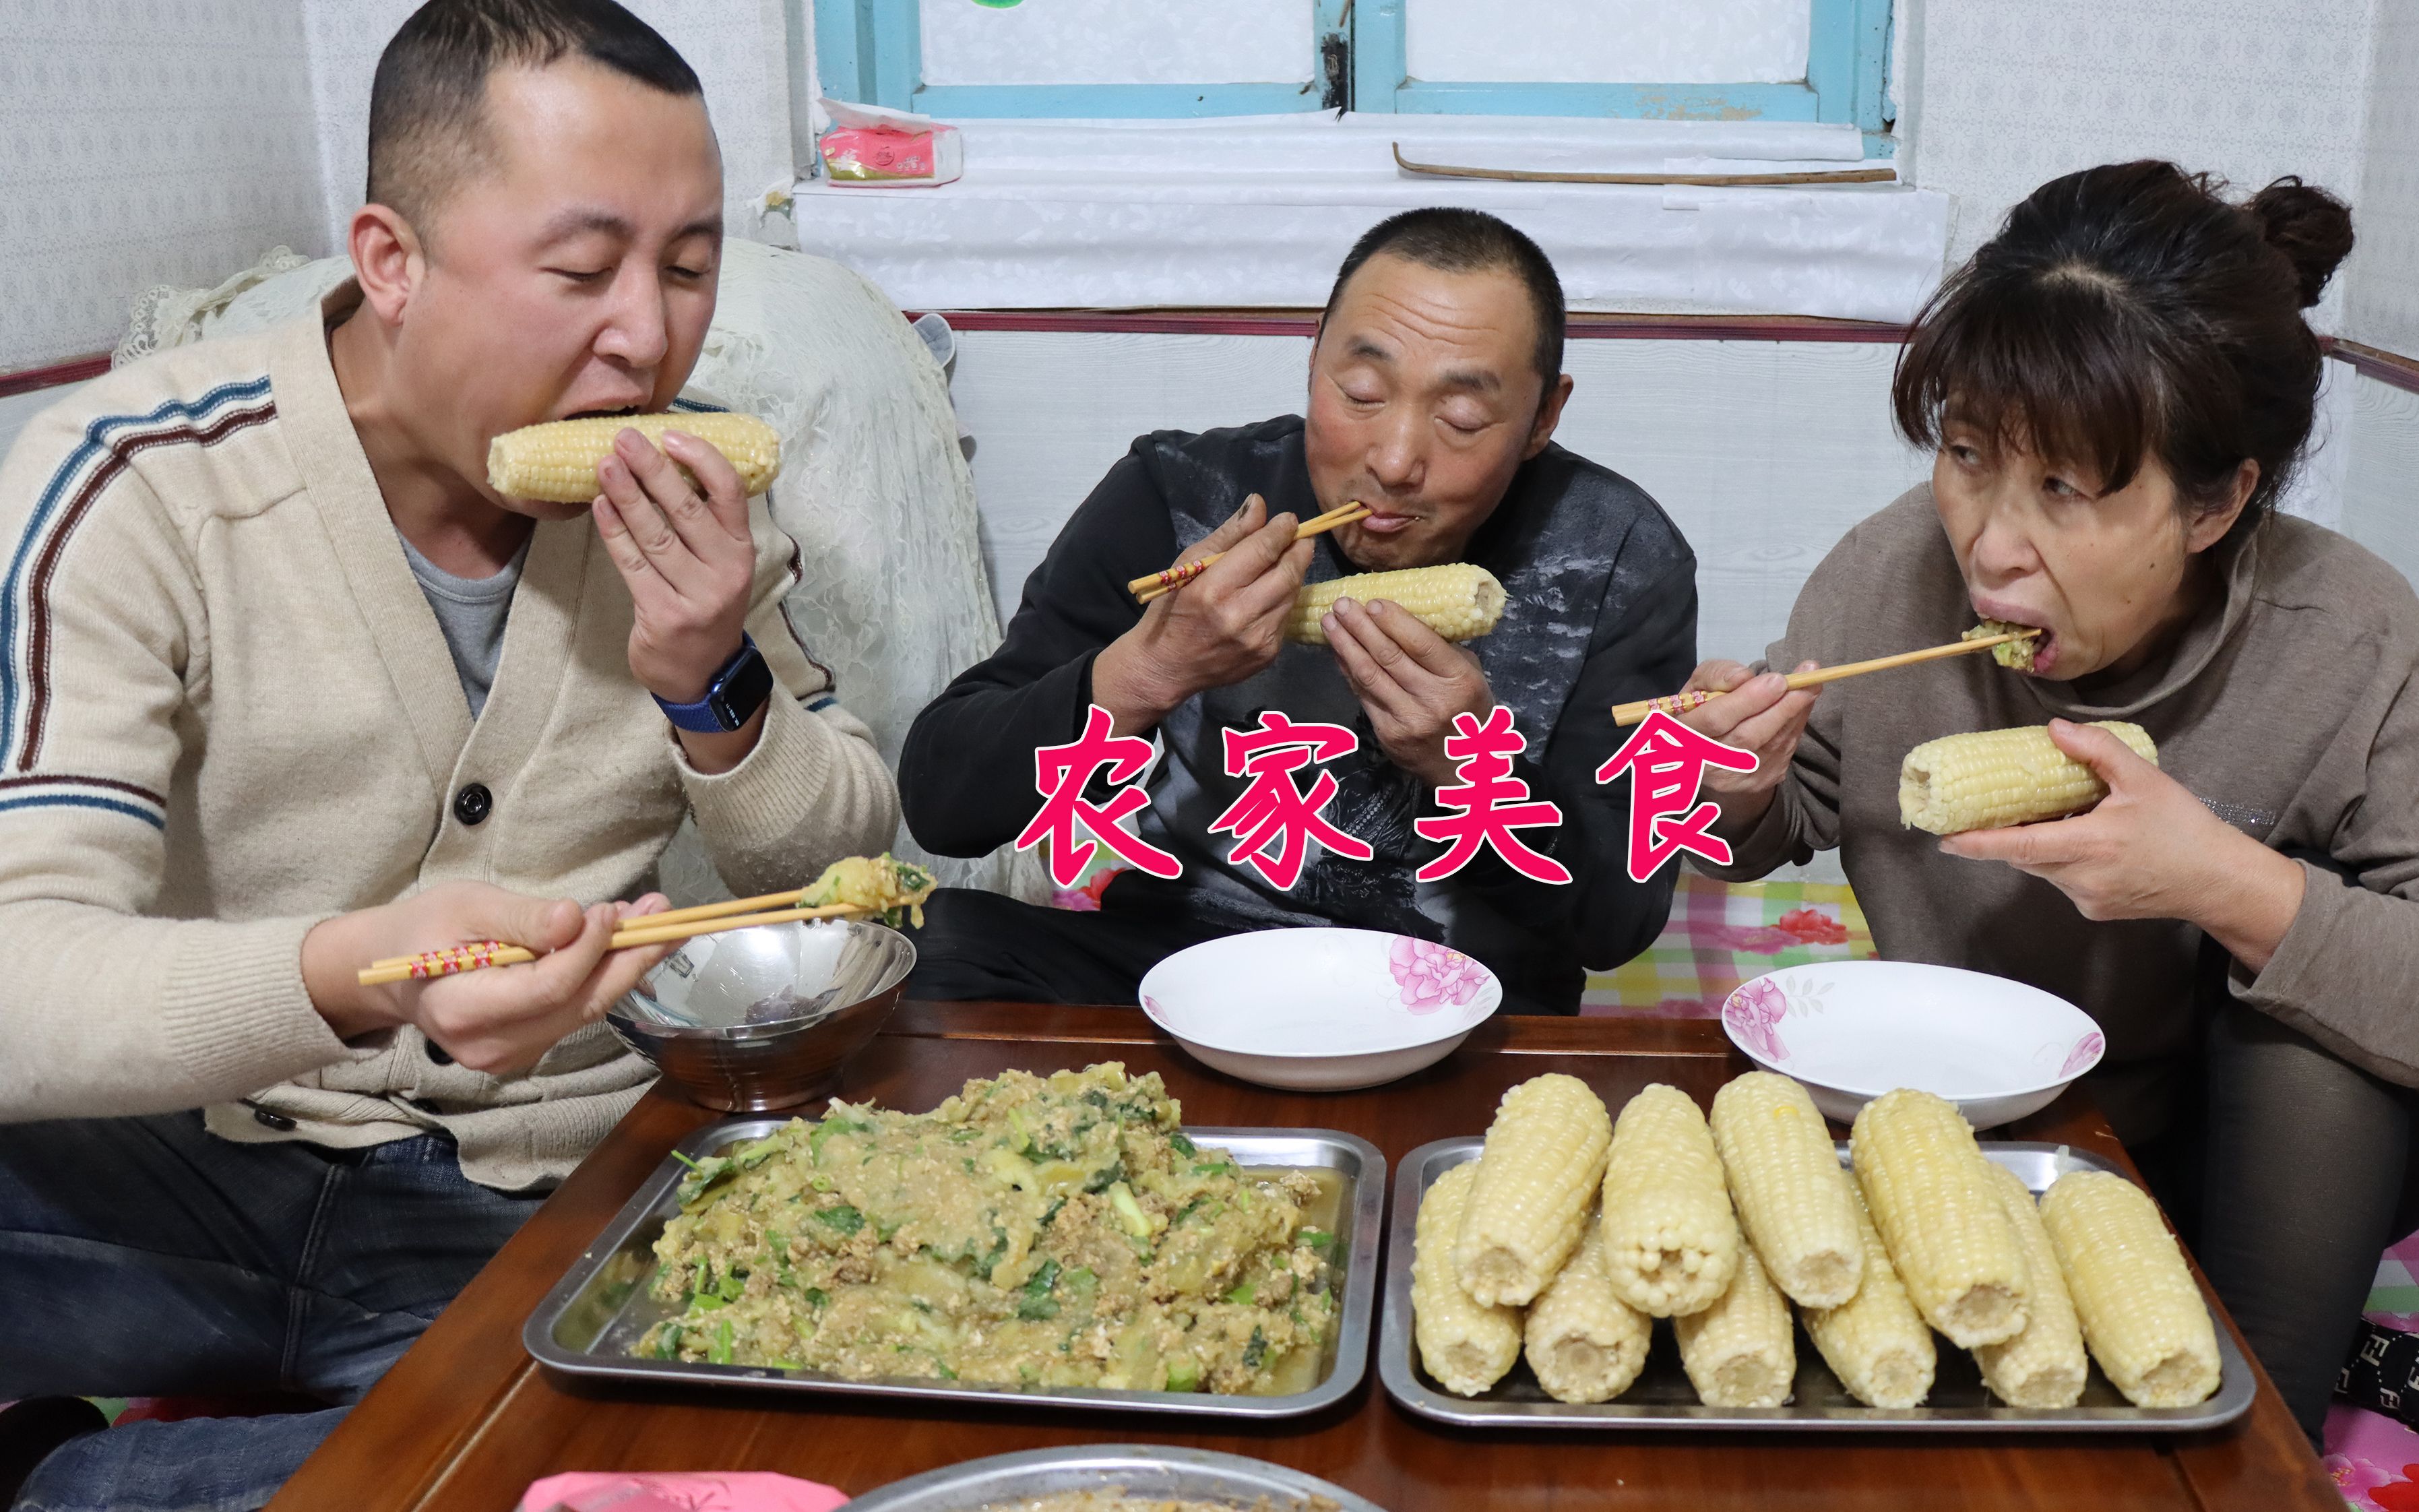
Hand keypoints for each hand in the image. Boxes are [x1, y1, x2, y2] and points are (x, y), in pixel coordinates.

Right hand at [302, 882, 673, 1074]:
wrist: (392, 971)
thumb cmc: (425, 928)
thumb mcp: (464, 906)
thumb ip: (519, 918)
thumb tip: (574, 920)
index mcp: (463, 1010)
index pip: (548, 988)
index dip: (588, 949)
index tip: (613, 910)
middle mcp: (490, 1046)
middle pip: (579, 1006)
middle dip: (629, 957)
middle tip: (667, 913)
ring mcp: (509, 1056)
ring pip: (584, 1011)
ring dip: (625, 964)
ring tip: (653, 917)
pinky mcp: (524, 1050)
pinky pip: (574, 1014)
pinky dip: (602, 977)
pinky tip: (621, 941)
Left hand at [593, 427, 756, 703]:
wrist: (702, 674)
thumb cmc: (704, 606)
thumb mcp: (719, 565)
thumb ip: (702, 524)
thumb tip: (663, 463)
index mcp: (742, 550)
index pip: (730, 493)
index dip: (701, 460)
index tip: (671, 435)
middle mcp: (725, 571)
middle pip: (685, 509)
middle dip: (651, 468)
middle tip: (623, 438)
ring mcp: (696, 596)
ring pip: (654, 535)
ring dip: (626, 495)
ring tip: (604, 465)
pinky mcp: (663, 615)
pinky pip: (633, 565)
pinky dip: (614, 533)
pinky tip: (599, 507)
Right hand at [1091, 494, 1314, 735]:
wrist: (1166, 668)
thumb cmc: (1172, 610)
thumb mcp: (1189, 565)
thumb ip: (1228, 535)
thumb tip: (1259, 505)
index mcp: (1213, 589)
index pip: (1262, 550)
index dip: (1281, 530)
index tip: (1288, 520)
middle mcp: (1239, 615)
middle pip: (1287, 573)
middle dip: (1299, 550)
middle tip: (1300, 537)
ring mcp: (1257, 639)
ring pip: (1292, 595)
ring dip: (1294, 574)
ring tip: (1286, 562)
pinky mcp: (1267, 655)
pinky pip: (1285, 617)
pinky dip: (1284, 600)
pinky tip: (1271, 594)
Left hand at [1322, 596, 1493, 786]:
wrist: (1465, 767)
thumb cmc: (1468, 711)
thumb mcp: (1470, 676)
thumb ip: (1442, 650)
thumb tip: (1404, 618)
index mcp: (1459, 681)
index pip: (1422, 645)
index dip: (1394, 622)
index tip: (1373, 602)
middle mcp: (1433, 701)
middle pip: (1389, 657)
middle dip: (1361, 627)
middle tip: (1342, 604)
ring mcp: (1407, 720)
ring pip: (1369, 675)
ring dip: (1345, 645)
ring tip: (1330, 621)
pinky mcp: (1387, 734)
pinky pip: (1362, 695)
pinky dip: (1347, 670)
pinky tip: (1337, 651)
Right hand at [1674, 659, 1819, 828]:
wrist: (1706, 752)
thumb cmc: (1702, 709)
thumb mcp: (1699, 684)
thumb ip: (1716, 674)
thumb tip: (1743, 676)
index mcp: (1681, 736)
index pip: (1715, 720)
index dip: (1747, 700)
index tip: (1777, 679)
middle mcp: (1704, 763)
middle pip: (1748, 737)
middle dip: (1781, 707)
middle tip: (1807, 680)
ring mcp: (1733, 777)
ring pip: (1771, 744)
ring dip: (1796, 713)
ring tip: (1813, 685)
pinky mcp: (1757, 782)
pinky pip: (1783, 751)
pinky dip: (1796, 725)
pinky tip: (1803, 705)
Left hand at [1938, 719, 2304, 970]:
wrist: (2220, 881)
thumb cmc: (2185, 829)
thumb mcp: (2143, 779)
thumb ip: (2096, 751)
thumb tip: (2054, 730)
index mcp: (2088, 846)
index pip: (2017, 846)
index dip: (1977, 843)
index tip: (1945, 838)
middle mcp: (2080, 878)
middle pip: (2025, 856)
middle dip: (2009, 835)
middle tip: (1996, 810)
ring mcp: (2087, 899)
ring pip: (2044, 869)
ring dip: (2040, 845)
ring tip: (2061, 818)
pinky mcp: (2096, 910)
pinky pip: (2064, 881)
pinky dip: (2064, 860)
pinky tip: (2089, 842)